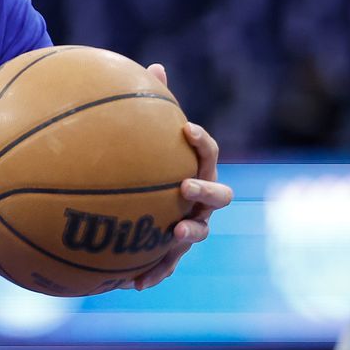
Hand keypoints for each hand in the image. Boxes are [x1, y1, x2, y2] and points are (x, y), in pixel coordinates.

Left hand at [122, 63, 233, 290]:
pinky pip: (166, 264)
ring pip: (198, 232)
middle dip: (205, 190)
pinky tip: (132, 282)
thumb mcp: (144, 135)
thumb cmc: (143, 161)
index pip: (207, 152)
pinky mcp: (170, 251)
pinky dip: (154, 272)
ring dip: (189, 233)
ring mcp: (190, 225)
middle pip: (218, 195)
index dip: (201, 141)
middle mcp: (200, 198)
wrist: (136, 199)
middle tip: (185, 185)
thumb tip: (155, 67)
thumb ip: (150, 105)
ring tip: (175, 233)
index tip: (186, 128)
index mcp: (196, 167)